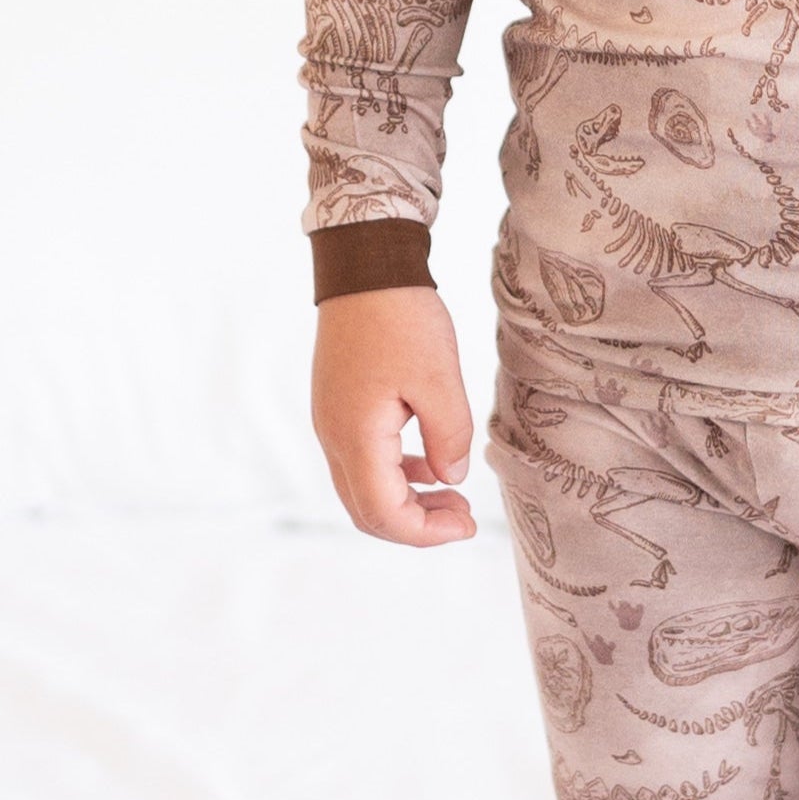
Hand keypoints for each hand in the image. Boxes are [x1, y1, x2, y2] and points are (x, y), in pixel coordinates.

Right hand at [313, 285, 480, 545]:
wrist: (363, 266)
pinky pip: (361, 461)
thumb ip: (449, 437)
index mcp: (357, 436)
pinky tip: (430, 464)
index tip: (466, 524)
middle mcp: (334, 437)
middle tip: (463, 517)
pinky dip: (395, 474)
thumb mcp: (440, 378)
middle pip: (367, 511)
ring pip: (362, 488)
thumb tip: (451, 478)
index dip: (426, 532)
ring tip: (453, 495)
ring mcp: (331, 423)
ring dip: (406, 500)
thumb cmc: (401, 317)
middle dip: (416, 525)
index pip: (384, 513)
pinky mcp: (338, 408)